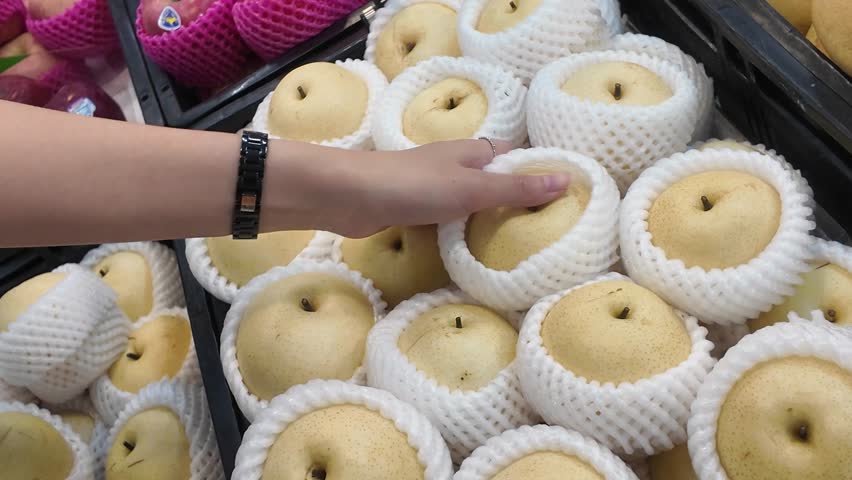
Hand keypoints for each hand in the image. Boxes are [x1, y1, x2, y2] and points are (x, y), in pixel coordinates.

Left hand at [269, 139, 571, 237]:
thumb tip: (565, 180)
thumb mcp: (473, 188)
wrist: (349, 196)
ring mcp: (431, 187)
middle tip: (543, 228)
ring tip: (516, 243)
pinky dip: (459, 229)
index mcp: (472, 151)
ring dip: (486, 216)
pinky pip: (446, 217)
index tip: (562, 195)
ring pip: (468, 200)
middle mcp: (453, 164)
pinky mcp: (412, 208)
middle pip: (492, 178)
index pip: (513, 155)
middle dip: (513, 198)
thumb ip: (516, 188)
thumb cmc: (414, 186)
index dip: (536, 169)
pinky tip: (470, 249)